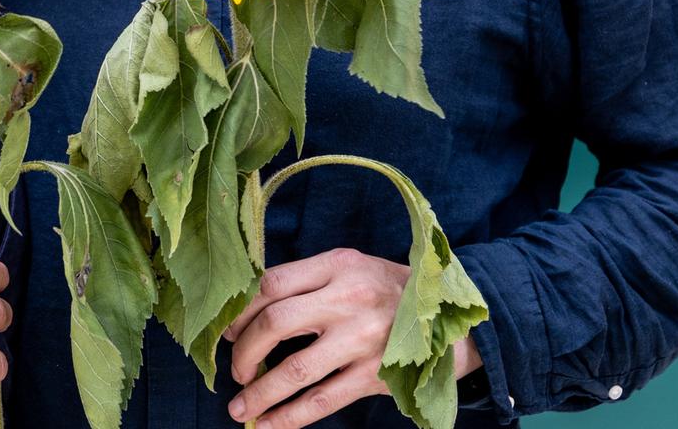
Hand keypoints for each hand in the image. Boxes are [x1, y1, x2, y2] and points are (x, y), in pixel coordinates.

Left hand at [221, 248, 479, 427]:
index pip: (272, 283)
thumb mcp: (352, 267)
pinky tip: (266, 425)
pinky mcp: (375, 375)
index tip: (226, 329)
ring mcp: (363, 339)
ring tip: (239, 406)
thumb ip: (308, 280)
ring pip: (294, 370)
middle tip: (235, 368)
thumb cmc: (388, 290)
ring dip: (259, 393)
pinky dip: (288, 417)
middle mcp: (350, 298)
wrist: (451, 319)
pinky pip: (322, 401)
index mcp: (339, 264)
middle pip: (275, 324)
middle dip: (243, 350)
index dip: (240, 310)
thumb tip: (248, 309)